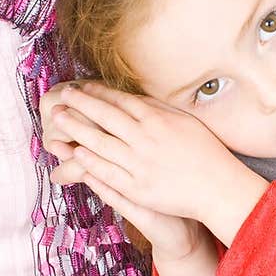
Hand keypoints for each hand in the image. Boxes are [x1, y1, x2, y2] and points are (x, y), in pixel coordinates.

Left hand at [46, 82, 268, 244]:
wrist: (218, 189)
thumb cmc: (207, 152)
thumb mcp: (185, 121)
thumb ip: (159, 109)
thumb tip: (135, 97)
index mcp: (157, 120)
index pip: (121, 101)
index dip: (99, 93)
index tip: (82, 87)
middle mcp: (146, 139)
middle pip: (105, 117)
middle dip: (80, 105)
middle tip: (61, 98)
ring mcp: (139, 164)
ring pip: (100, 144)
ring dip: (76, 130)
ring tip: (58, 120)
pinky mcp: (138, 188)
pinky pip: (107, 173)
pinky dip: (90, 162)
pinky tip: (76, 153)